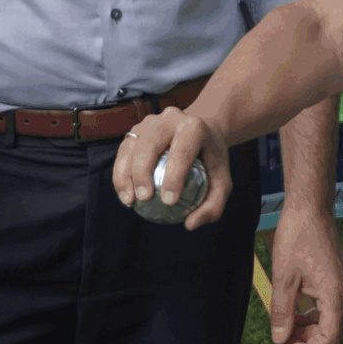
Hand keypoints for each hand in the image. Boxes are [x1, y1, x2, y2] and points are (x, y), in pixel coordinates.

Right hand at [113, 105, 235, 229]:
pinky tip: (125, 196)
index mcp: (194, 126)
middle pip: (150, 142)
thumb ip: (213, 205)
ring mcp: (150, 122)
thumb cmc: (211, 161)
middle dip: (143, 171)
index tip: (169, 202)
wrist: (201, 132)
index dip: (174, 176)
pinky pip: (123, 152)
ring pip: (132, 145)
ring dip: (126, 174)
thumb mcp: (222, 182)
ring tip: (130, 201)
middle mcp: (171, 118)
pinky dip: (120, 174)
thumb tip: (190, 225)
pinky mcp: (136, 130)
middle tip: (144, 199)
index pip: (182, 149)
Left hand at [268, 210, 342, 343]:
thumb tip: (280, 340)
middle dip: (307, 343)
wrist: (310, 208)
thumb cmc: (296, 238)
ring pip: (331, 324)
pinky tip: (295, 310)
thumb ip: (282, 312)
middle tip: (281, 337)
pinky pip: (329, 310)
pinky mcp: (338, 282)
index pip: (330, 339)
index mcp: (335, 294)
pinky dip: (313, 317)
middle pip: (333, 335)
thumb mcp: (283, 278)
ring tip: (285, 324)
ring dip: (309, 331)